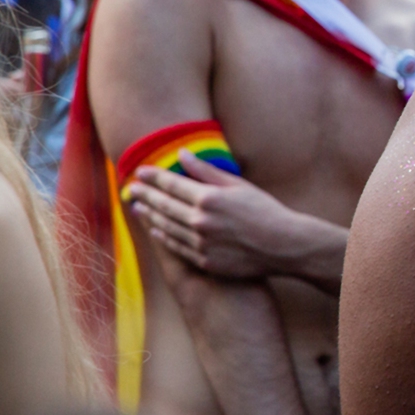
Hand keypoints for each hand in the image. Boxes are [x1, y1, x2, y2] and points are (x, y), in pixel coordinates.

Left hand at [127, 151, 335, 280]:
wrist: (284, 245)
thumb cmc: (265, 210)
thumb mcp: (239, 185)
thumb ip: (207, 171)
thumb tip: (182, 154)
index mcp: (209, 198)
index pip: (172, 185)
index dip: (154, 177)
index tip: (140, 171)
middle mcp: (200, 221)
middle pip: (164, 206)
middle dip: (146, 195)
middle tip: (131, 188)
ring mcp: (200, 243)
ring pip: (166, 227)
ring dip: (150, 216)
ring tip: (139, 207)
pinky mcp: (204, 261)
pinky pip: (177, 247)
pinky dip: (163, 237)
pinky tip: (155, 230)